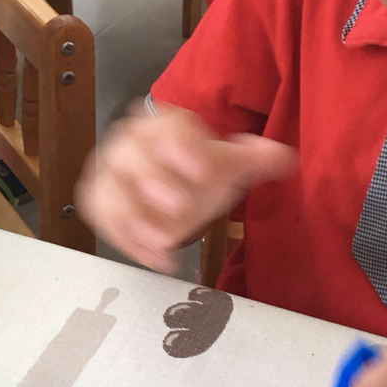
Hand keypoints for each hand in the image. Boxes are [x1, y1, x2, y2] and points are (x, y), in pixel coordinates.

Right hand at [76, 102, 296, 273]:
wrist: (164, 179)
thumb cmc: (193, 168)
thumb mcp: (225, 165)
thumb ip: (254, 160)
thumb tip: (286, 157)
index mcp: (163, 127)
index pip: (169, 128)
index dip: (184, 147)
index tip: (206, 170)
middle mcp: (129, 145)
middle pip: (131, 156)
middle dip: (155, 180)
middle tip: (181, 206)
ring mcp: (109, 175)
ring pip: (109, 191)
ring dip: (134, 218)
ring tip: (164, 242)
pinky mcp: (99, 203)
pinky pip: (104, 222)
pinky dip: (128, 243)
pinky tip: (158, 259)